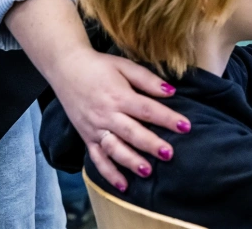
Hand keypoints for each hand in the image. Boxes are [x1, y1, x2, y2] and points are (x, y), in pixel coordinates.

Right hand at [2, 0, 189, 191]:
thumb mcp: (125, 65)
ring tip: (147, 172)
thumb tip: (171, 91)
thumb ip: (147, 79)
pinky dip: (109, 173)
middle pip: (132, 132)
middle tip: (169, 154)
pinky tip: (123, 185)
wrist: (66, 68)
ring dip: (131, 161)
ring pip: (115, 149)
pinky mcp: (87, 137)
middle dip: (151, 145)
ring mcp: (95, 128)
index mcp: (119, 95)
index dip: (167, 118)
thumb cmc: (99, 66)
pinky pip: (97, 158)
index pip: (147, 109)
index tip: (185, 126)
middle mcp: (107, 114)